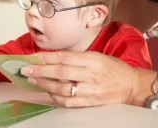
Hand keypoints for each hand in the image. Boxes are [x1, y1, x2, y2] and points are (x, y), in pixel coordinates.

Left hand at [20, 51, 138, 107]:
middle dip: (41, 71)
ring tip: (34, 81)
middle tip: (26, 70)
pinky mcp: (90, 102)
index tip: (33, 58)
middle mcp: (91, 74)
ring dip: (45, 85)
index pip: (65, 57)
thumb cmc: (114, 68)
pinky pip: (69, 101)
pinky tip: (48, 92)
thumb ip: (77, 57)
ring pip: (62, 89)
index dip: (47, 58)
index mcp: (93, 59)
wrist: (131, 85)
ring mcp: (90, 90)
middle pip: (61, 73)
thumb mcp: (97, 55)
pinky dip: (56, 97)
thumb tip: (53, 58)